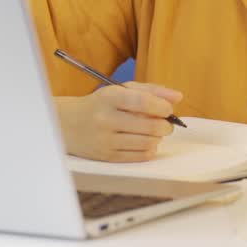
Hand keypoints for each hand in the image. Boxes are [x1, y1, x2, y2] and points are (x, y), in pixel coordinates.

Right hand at [55, 82, 182, 162]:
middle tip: (165, 123)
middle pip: (149, 126)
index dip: (162, 107)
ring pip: (147, 143)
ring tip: (154, 132)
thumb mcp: (121, 90)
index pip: (142, 102)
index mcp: (108, 98)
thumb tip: (178, 97)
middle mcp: (105, 119)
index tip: (168, 110)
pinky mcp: (107, 157)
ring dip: (158, 138)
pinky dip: (149, 149)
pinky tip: (146, 142)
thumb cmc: (101, 104)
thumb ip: (151, 91)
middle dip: (165, 125)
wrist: (68, 124)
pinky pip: (138, 156)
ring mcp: (105, 140)